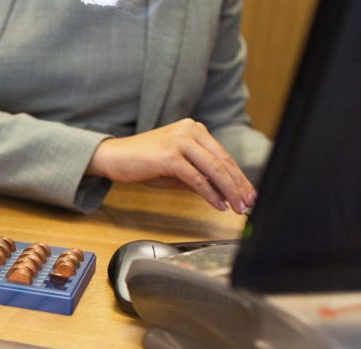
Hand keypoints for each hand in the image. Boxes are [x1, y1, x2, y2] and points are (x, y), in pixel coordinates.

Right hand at [86, 118, 256, 212]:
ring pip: (214, 169)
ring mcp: (180, 142)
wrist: (112, 157)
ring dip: (229, 191)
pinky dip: (210, 194)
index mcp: (194, 129)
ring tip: (237, 207)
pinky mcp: (170, 156)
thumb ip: (198, 177)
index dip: (238, 177)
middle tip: (249, 203)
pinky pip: (197, 178)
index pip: (223, 155)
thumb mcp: (175, 169)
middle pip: (223, 161)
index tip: (248, 194)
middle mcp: (190, 131)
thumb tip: (222, 194)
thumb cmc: (141, 163)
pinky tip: (218, 205)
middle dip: (239, 185)